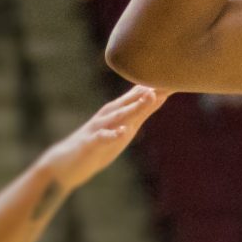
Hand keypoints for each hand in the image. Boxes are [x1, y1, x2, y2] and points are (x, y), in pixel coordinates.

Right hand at [36, 87, 164, 192]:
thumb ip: (139, 113)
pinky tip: (122, 132)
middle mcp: (107, 117)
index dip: (156, 88)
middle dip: (148, 91)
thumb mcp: (123, 129)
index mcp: (116, 112)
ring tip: (149, 97)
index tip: (176, 76)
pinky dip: (112, 134)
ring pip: (117, 116)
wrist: (64, 164)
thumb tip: (159, 96)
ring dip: (133, 107)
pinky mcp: (89, 145)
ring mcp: (98, 129)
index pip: (137, 96)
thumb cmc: (97, 145)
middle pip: (129, 101)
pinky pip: (101, 139)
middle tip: (166, 79)